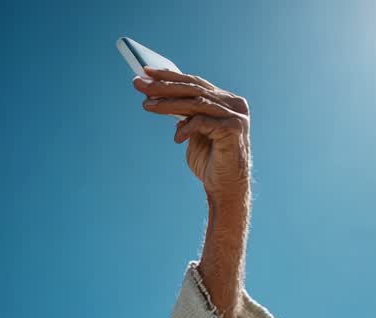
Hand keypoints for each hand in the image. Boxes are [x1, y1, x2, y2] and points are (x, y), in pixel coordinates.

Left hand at [133, 67, 250, 201]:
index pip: (194, 83)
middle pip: (193, 89)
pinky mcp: (234, 128)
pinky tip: (176, 138)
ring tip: (146, 104)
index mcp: (225, 100)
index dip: (170, 76)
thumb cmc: (208, 161)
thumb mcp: (192, 133)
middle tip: (139, 83)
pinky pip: (203, 122)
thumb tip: (158, 99)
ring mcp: (236, 115)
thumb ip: (184, 115)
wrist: (225, 187)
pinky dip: (186, 128)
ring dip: (168, 103)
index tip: (146, 72)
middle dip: (163, 86)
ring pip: (196, 103)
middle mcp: (233, 104)